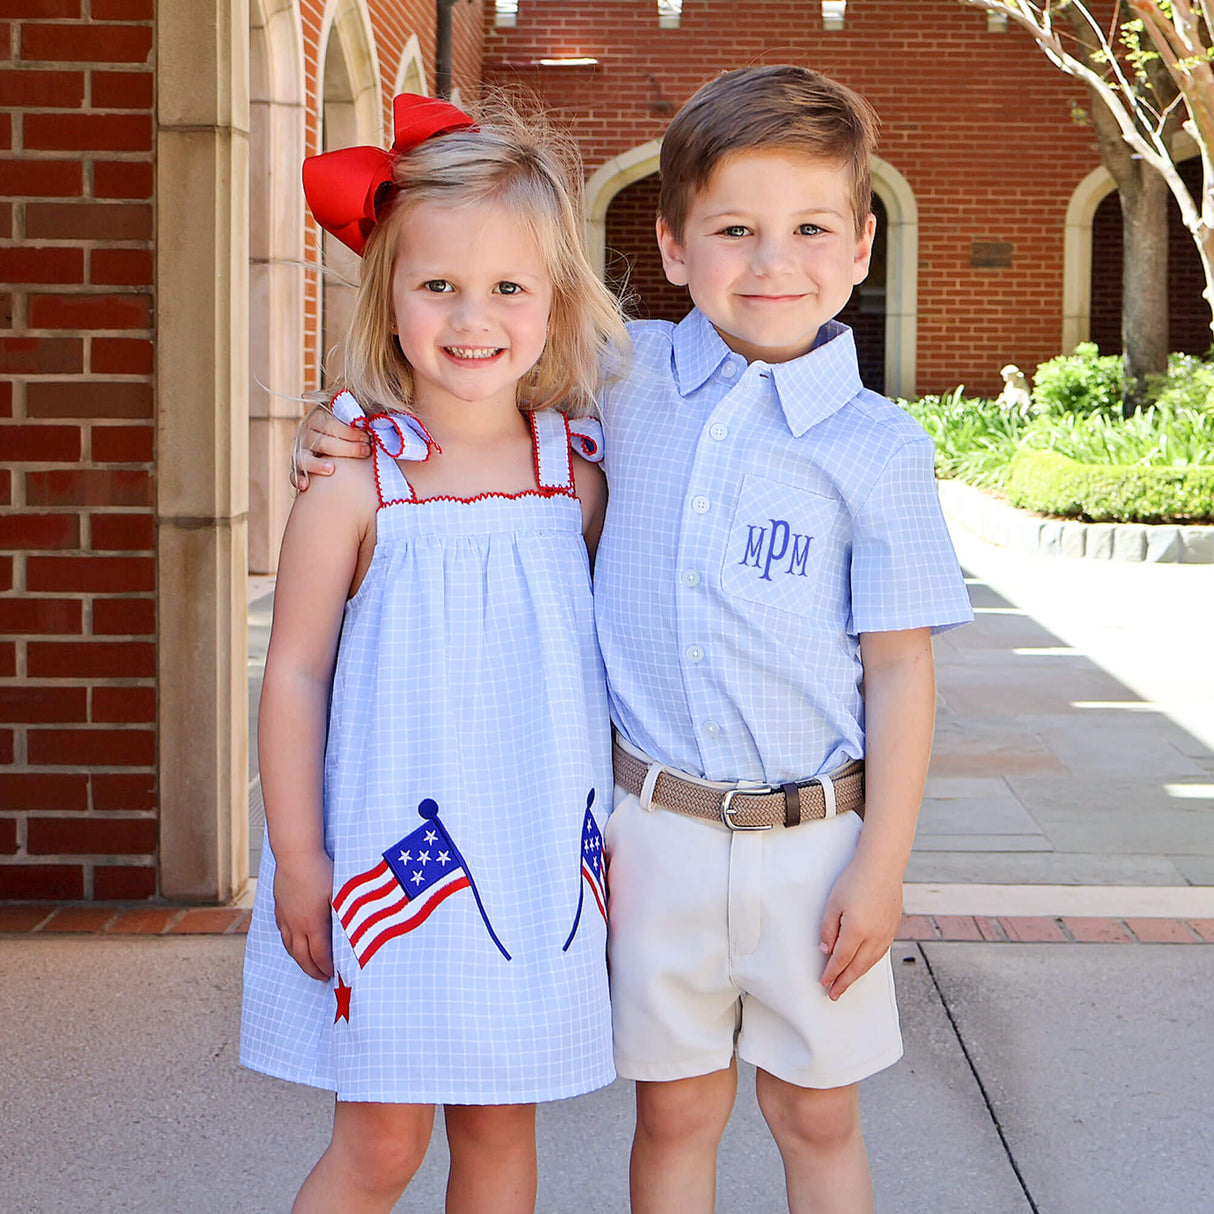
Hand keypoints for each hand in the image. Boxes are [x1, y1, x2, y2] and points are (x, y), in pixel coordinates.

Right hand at [273, 849, 335, 980]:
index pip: (320, 954)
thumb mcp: (340, 894)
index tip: (334, 975)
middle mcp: (296, 925)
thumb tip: (356, 933)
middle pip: (302, 957)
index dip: (327, 967)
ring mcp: (285, 917)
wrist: (296, 855)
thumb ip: (345, 916)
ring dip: (300, 960)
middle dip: (313, 970)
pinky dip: (290, 944)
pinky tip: (295, 942)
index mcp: (313, 924)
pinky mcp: (279, 908)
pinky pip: (283, 933)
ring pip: (290, 947)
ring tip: (309, 965)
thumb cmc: (322, 872)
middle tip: (322, 978)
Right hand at [291, 404, 370, 490]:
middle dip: (346, 448)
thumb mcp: (353, 419)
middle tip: (365, 451)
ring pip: (306, 457)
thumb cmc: (350, 431)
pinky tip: (306, 486)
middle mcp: (306, 434)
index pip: (331, 425)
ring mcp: (301, 451)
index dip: (350, 432)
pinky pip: (294, 474)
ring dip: (318, 464)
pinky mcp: (297, 468)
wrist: (333, 442)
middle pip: (322, 442)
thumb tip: (387, 414)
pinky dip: (298, 479)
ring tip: (332, 469)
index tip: (368, 438)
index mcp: (317, 418)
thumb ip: (363, 417)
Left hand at [818, 857, 902, 1001]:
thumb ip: (828, 929)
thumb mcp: (833, 903)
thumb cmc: (854, 880)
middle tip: (834, 994)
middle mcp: (874, 937)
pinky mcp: (893, 929)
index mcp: (856, 931)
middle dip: (844, 982)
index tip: (824, 983)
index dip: (831, 973)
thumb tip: (826, 951)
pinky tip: (863, 965)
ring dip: (857, 975)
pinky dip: (869, 963)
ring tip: (847, 983)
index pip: (841, 960)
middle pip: (857, 967)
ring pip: (870, 962)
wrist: (882, 866)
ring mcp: (886, 934)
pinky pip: (880, 953)